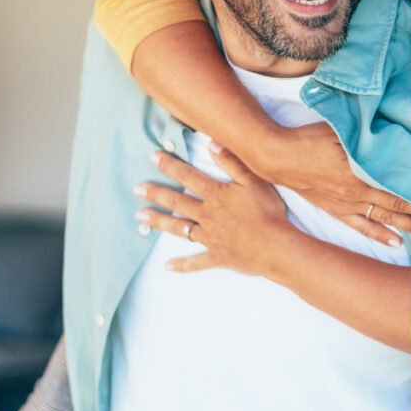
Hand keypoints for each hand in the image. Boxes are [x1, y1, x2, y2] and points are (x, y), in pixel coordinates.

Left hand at [135, 147, 291, 274]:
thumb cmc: (266, 213)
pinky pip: (196, 262)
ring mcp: (210, 237)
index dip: (170, 166)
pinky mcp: (217, 256)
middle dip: (156, 194)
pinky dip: (182, 265)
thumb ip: (232, 162)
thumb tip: (212, 144)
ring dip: (159, 222)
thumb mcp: (253, 181)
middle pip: (177, 202)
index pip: (188, 177)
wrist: (274, 246)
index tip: (154, 157)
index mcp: (215, 196)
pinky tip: (167, 266)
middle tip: (137, 189)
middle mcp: (207, 215)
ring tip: (141, 217)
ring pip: (179, 228)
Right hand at [254, 123, 410, 245]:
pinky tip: (394, 242)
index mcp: (360, 175)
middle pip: (396, 208)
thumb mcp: (340, 130)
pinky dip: (378, 235)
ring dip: (407, 227)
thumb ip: (365, 136)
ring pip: (383, 220)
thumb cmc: (310, 139)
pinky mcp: (335, 209)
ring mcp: (346, 205)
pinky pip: (361, 226)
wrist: (278, 157)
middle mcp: (356, 194)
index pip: (398, 190)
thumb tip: (389, 134)